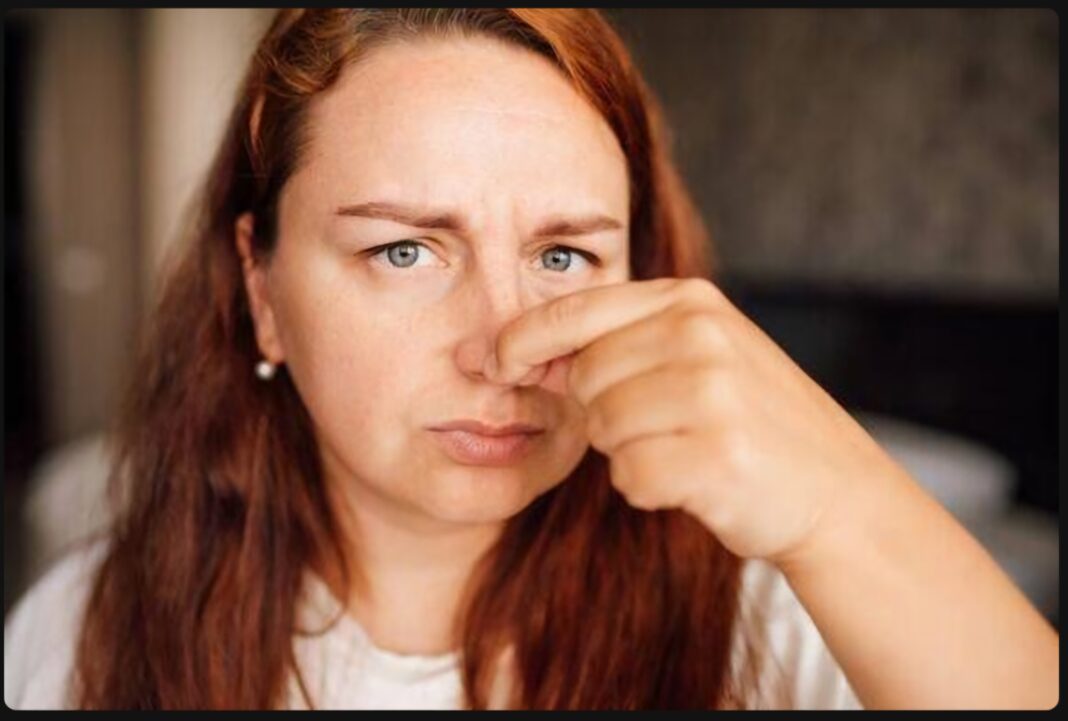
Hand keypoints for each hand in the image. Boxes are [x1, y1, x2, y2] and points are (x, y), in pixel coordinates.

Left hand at [485, 277, 906, 565]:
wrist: (836, 490)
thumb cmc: (752, 423)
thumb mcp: (699, 355)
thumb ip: (623, 343)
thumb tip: (518, 351)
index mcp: (690, 302)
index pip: (576, 310)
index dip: (523, 339)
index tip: (492, 363)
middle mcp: (700, 335)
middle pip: (584, 377)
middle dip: (605, 411)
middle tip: (664, 426)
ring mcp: (711, 393)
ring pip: (604, 430)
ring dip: (630, 453)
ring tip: (687, 450)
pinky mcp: (715, 454)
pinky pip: (630, 477)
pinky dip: (650, 490)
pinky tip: (696, 482)